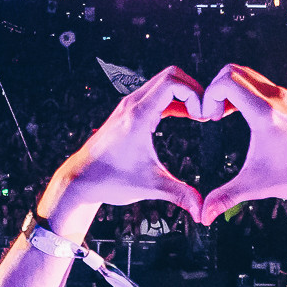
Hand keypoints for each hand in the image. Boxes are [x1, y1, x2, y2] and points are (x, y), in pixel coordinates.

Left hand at [41, 67, 204, 234]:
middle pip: (171, 74)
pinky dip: (176, 99)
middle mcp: (133, 104)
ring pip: (164, 81)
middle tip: (207, 114)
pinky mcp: (129, 111)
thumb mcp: (150, 187)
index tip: (204, 117)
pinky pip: (158, 94)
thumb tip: (203, 212)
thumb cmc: (111, 181)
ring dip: (185, 93)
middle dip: (195, 89)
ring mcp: (130, 105)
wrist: (80, 179)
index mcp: (138, 116)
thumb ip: (180, 195)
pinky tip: (188, 117)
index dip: (195, 93)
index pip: (172, 82)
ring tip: (200, 116)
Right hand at [198, 64, 286, 223]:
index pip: (226, 82)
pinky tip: (241, 117)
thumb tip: (202, 217)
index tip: (207, 120)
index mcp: (265, 112)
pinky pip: (259, 83)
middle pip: (232, 70)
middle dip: (214, 89)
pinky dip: (243, 92)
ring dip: (229, 89)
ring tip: (223, 116)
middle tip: (212, 115)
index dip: (207, 96)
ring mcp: (284, 96)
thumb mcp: (258, 186)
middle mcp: (275, 97)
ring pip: (247, 74)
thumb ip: (226, 198)